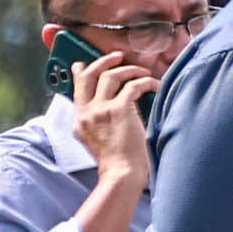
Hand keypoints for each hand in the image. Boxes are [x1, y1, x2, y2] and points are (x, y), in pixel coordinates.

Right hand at [68, 40, 161, 190]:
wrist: (121, 175)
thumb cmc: (117, 163)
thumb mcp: (96, 141)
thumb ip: (97, 123)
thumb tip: (110, 107)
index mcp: (79, 122)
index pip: (76, 89)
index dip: (82, 73)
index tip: (84, 64)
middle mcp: (86, 113)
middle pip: (88, 75)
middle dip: (103, 61)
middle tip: (117, 56)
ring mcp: (100, 110)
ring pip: (111, 75)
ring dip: (129, 69)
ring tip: (143, 71)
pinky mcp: (119, 109)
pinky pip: (134, 85)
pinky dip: (147, 82)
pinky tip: (156, 85)